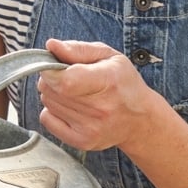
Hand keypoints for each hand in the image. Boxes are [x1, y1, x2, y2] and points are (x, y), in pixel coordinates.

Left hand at [35, 38, 154, 152]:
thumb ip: (78, 49)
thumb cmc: (124, 84)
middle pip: (51, 90)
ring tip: (75, 94)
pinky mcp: (83, 141)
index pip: (65, 81)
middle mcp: (101, 109)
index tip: (54, 66)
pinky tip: (71, 109)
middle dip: (52, 79)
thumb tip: (51, 45)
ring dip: (54, 95)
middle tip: (69, 78)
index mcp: (109, 82)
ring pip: (47, 103)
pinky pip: (47, 120)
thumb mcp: (109, 57)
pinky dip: (52, 112)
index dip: (50, 71)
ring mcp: (91, 128)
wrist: (140, 120)